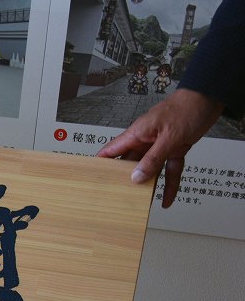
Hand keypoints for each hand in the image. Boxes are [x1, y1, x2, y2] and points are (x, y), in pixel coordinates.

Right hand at [97, 88, 224, 207]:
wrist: (209, 98)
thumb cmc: (186, 109)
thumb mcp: (169, 137)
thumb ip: (153, 159)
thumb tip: (136, 177)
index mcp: (137, 134)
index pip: (111, 151)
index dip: (100, 163)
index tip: (92, 178)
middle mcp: (146, 141)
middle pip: (130, 164)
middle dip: (124, 179)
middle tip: (118, 196)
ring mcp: (160, 146)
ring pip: (150, 169)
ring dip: (148, 185)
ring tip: (142, 202)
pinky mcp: (175, 149)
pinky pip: (170, 170)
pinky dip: (170, 184)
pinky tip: (168, 198)